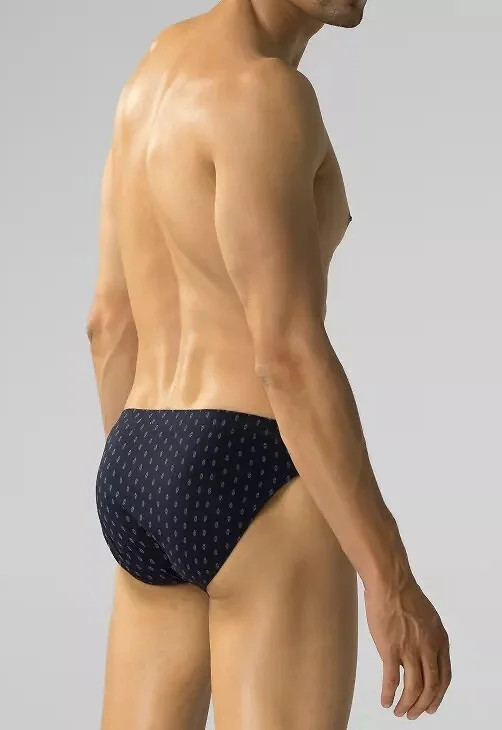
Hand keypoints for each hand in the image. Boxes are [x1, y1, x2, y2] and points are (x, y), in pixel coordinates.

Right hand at [364, 576, 451, 719]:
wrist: (389, 582)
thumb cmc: (404, 594)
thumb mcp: (427, 617)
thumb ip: (427, 636)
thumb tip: (421, 650)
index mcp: (440, 640)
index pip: (444, 677)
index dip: (438, 695)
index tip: (431, 705)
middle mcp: (429, 648)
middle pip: (431, 686)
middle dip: (423, 705)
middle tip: (414, 714)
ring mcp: (410, 650)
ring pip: (413, 688)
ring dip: (407, 705)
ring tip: (399, 712)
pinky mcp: (390, 650)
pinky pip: (392, 680)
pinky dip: (389, 695)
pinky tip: (385, 702)